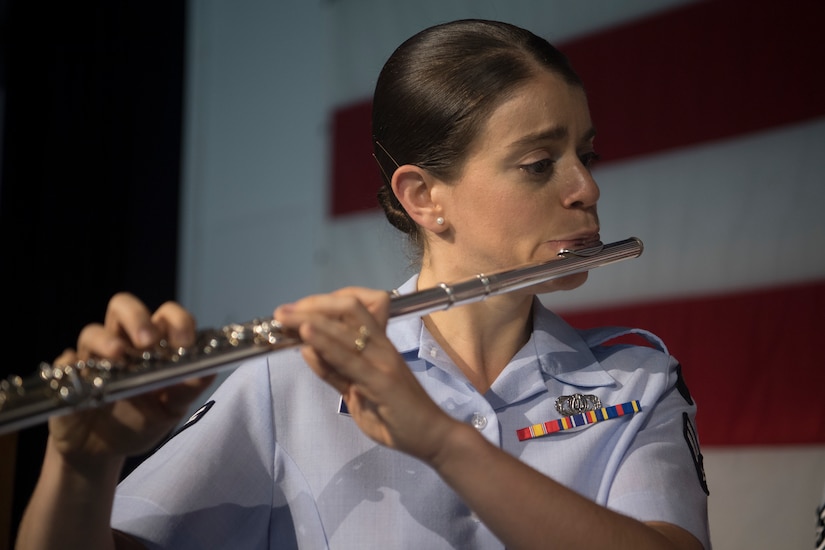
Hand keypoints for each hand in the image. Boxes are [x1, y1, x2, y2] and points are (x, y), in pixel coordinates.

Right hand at [48, 292, 214, 468]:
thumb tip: (209, 370)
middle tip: (147, 341)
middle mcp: (123, 343)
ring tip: (118, 357)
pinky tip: (80, 375)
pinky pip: (65, 361)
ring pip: (92, 331)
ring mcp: (93, 357)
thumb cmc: (140, 422)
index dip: (177, 321)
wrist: (102, 451)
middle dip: (137, 317)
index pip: (166, 316)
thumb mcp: (171, 409)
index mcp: (153, 346)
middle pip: (124, 307)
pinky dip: (72, 365)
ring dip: (105, 340)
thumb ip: (189, 389)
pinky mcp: (69, 376)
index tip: (184, 342)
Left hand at [273, 287, 459, 463]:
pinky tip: (307, 336)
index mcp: (379, 345)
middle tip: (281, 311)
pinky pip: (350, 359)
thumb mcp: (356, 391)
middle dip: (311, 306)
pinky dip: (326, 344)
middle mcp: (382, 346)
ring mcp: (384, 362)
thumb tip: (307, 350)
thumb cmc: (397, 416)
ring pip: (346, 330)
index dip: (321, 305)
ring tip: (285, 317)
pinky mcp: (383, 381)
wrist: (433, 437)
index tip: (294, 310)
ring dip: (311, 320)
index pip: (351, 310)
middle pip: (347, 309)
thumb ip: (334, 372)